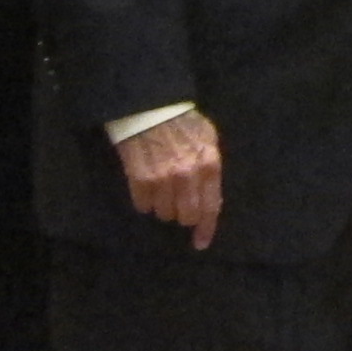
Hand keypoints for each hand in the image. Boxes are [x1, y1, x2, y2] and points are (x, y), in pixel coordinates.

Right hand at [118, 108, 223, 249]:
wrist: (151, 107)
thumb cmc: (183, 122)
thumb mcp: (208, 139)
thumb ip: (211, 168)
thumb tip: (210, 199)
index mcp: (209, 164)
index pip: (211, 206)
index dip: (206, 228)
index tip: (200, 243)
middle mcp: (188, 175)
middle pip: (186, 215)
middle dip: (183, 216)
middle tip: (177, 207)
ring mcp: (163, 178)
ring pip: (164, 213)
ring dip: (163, 207)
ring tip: (162, 189)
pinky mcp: (140, 178)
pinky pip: (143, 205)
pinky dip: (145, 202)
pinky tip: (146, 188)